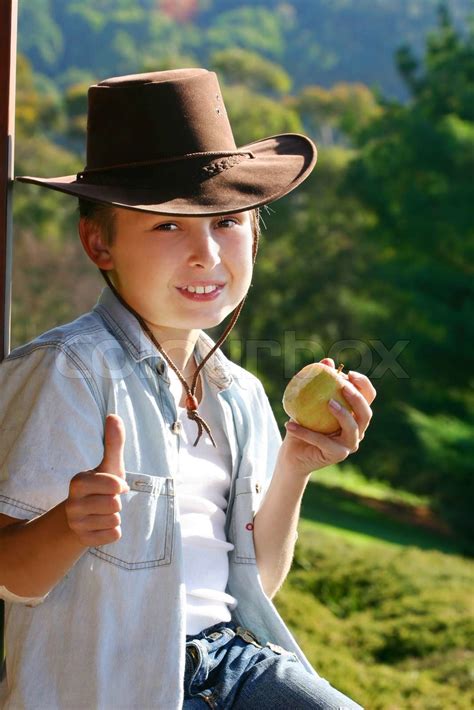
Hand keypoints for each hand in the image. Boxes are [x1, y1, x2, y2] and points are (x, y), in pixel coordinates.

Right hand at [65, 414, 128, 546]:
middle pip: (115, 505)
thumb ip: (113, 442)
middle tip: (107, 500)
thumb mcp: (109, 465)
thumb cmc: (101, 486)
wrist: (83, 516)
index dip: (119, 485)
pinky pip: (113, 535)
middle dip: (117, 502)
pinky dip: (113, 530)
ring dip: (115, 516)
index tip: (116, 485)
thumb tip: (113, 415)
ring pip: (115, 520)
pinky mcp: (84, 540)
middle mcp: (72, 503)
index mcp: (78, 481)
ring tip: (103, 511)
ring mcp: (76, 523)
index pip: (113, 485)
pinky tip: (102, 524)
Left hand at [281, 358, 376, 476]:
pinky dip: (306, 432)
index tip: (349, 373)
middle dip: (357, 398)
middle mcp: (357, 431)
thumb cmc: (304, 424)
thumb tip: (327, 360)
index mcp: (354, 415)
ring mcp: (349, 445)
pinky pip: (323, 441)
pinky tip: (289, 423)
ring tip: (327, 402)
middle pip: (366, 414)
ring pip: (352, 428)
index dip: (364, 385)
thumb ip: (318, 382)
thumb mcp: (308, 401)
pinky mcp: (337, 455)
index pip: (368, 398)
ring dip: (341, 413)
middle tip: (343, 386)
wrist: (293, 454)